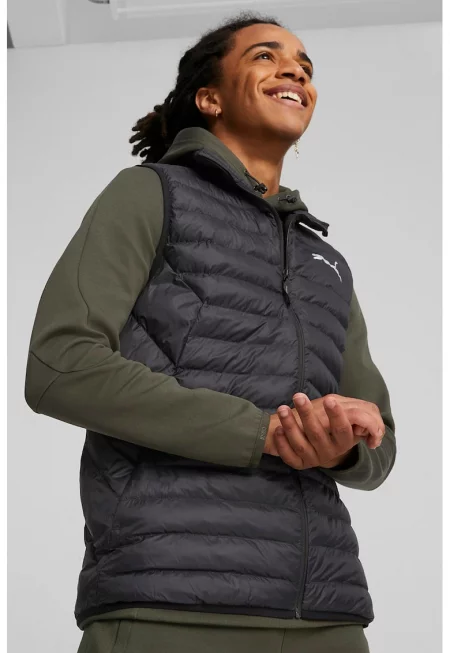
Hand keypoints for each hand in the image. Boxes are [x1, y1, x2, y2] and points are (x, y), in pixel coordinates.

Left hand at [267, 393, 384, 469]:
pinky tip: (278, 429)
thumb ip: (362, 413)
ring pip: (301, 445)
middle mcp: (330, 452)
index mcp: (344, 441)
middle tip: (299, 396)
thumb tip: (368, 418)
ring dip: (290, 425)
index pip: (343, 430)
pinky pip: (289, 457)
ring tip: (283, 408)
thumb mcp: (349, 417)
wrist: (314, 437)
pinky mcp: (299, 463)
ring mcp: (313, 458)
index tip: (329, 400)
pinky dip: (282, 443)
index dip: (337, 416)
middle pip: (318, 435)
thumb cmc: (333, 422)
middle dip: (308, 414)